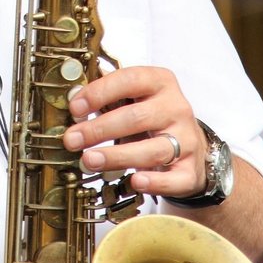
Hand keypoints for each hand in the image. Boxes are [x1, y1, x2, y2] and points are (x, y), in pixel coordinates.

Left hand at [62, 65, 206, 197]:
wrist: (188, 145)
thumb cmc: (150, 119)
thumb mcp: (132, 100)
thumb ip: (106, 99)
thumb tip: (72, 102)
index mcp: (159, 82)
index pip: (130, 79)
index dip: (100, 92)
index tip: (75, 108)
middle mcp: (176, 108)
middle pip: (137, 117)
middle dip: (99, 129)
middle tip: (72, 140)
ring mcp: (187, 139)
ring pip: (152, 149)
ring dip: (117, 156)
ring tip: (89, 160)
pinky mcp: (191, 169)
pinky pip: (174, 178)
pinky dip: (155, 182)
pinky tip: (135, 181)